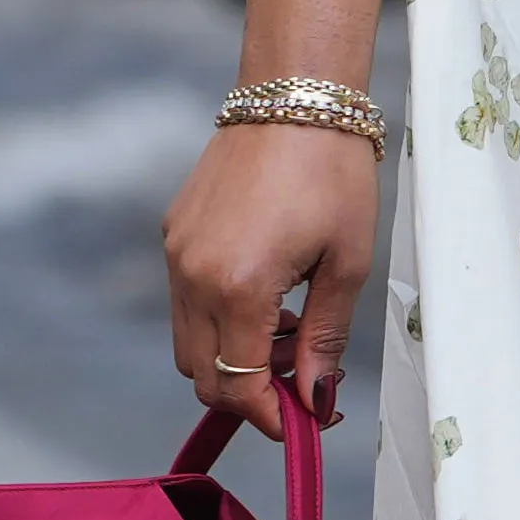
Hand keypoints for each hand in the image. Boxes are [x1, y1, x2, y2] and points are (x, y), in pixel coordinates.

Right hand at [164, 118, 378, 426]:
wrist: (295, 96)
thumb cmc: (333, 174)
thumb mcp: (346, 264)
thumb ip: (324, 340)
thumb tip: (316, 401)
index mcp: (238, 287)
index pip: (239, 387)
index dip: (272, 418)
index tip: (307, 422)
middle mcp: (193, 276)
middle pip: (205, 376)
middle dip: (251, 395)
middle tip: (302, 380)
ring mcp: (176, 255)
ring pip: (189, 345)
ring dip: (233, 359)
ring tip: (289, 332)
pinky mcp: (173, 235)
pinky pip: (186, 303)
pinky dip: (219, 321)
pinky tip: (267, 296)